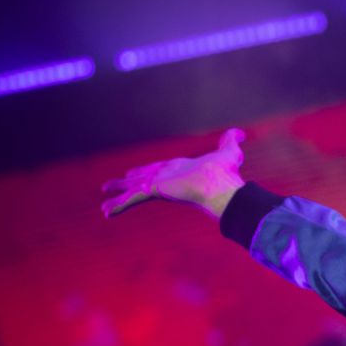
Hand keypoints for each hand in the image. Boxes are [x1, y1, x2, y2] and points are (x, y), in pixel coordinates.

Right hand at [101, 128, 246, 218]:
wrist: (222, 187)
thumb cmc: (226, 173)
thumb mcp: (229, 151)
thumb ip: (231, 140)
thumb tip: (240, 133)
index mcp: (178, 170)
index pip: (157, 170)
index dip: (144, 171)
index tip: (133, 173)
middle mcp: (166, 178)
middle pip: (140, 179)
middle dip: (125, 183)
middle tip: (111, 186)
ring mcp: (159, 186)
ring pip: (133, 191)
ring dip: (118, 196)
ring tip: (104, 205)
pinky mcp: (154, 191)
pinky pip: (132, 198)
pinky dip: (119, 205)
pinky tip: (106, 212)